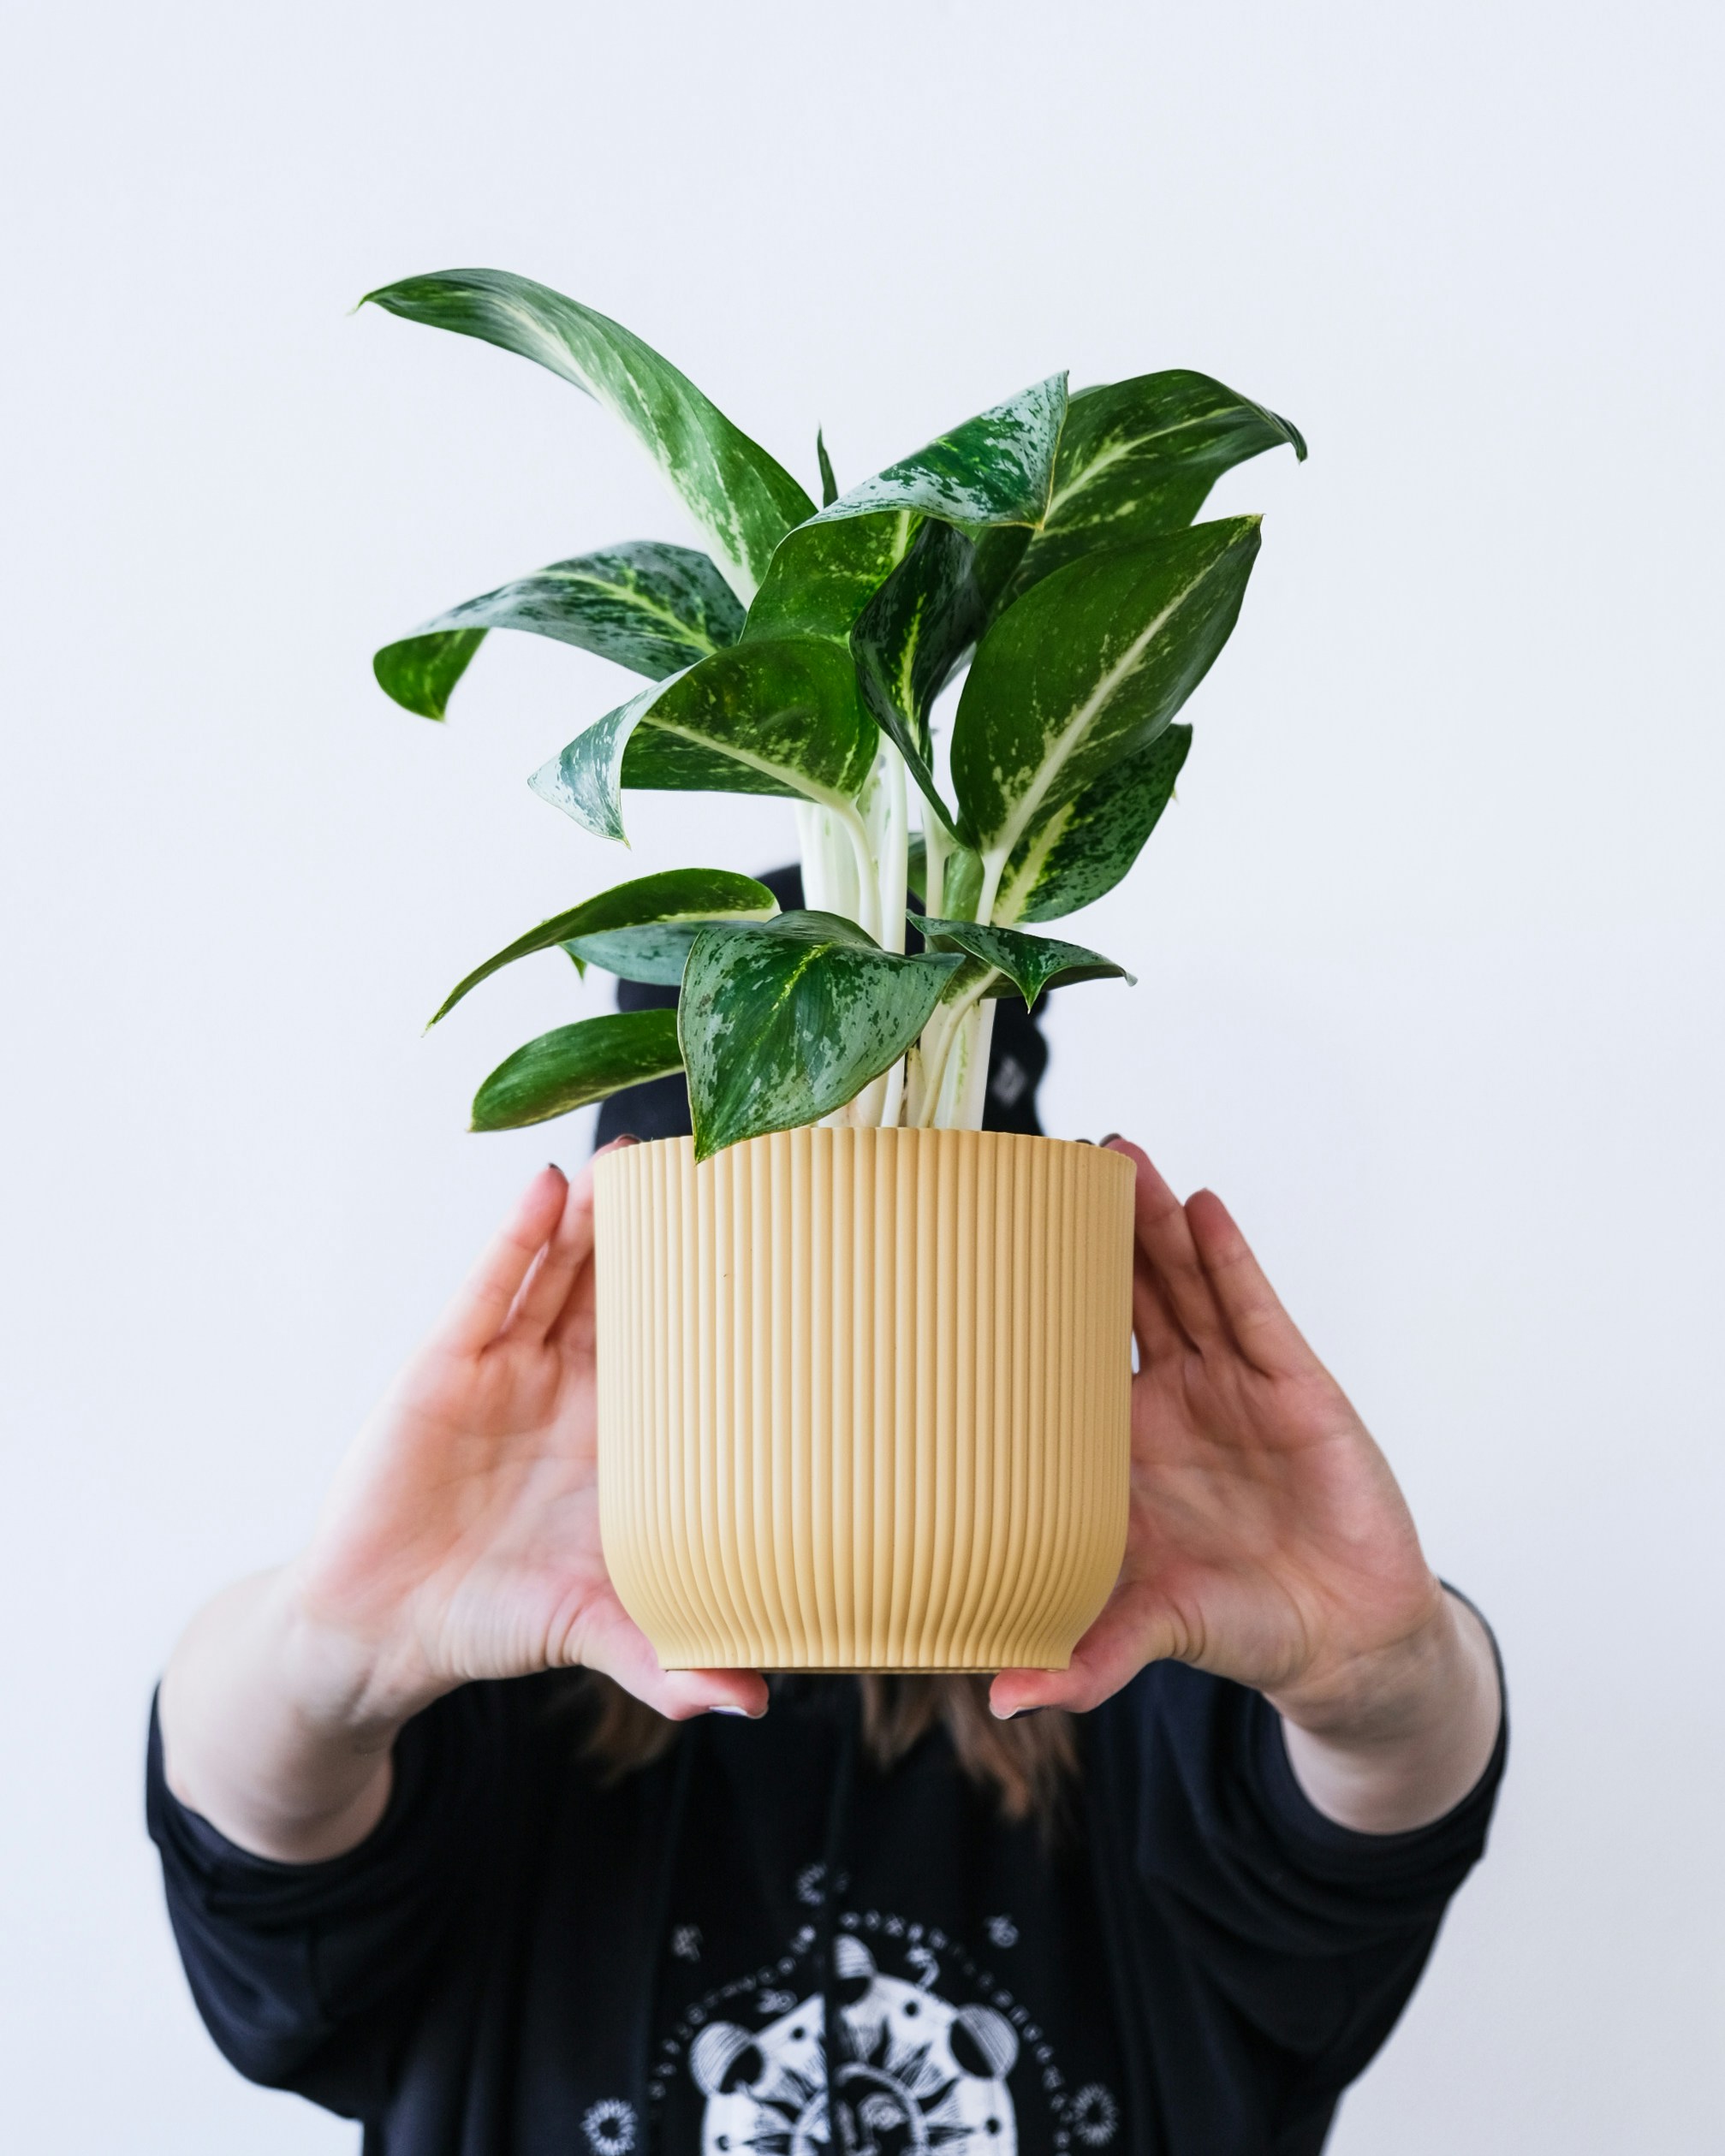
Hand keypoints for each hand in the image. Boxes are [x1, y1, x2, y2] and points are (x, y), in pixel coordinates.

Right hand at [161, 1149, 763, 1862]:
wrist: (381, 1632)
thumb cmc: (499, 1619)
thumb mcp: (592, 1631)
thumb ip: (663, 1659)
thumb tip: (751, 1701)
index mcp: (627, 1437)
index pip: (694, 1350)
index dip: (734, 1300)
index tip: (796, 1246)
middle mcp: (573, 1387)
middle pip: (636, 1288)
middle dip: (678, 1229)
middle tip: (735, 1165)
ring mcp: (509, 1367)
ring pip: (567, 1270)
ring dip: (604, 1211)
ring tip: (648, 1154)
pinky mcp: (445, 1364)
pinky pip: (489, 1287)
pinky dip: (517, 1235)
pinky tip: (548, 1187)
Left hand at [990, 1140, 1498, 1828]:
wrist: (1344, 1639)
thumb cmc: (1236, 1625)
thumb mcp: (1152, 1632)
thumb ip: (1088, 1659)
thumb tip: (1007, 1699)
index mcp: (1111, 1449)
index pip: (1053, 1357)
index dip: (1020, 1304)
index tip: (971, 1248)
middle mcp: (1164, 1403)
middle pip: (1117, 1296)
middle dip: (1084, 1231)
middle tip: (1041, 1163)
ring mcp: (1229, 1386)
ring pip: (1181, 1284)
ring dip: (1149, 1221)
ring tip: (1114, 1155)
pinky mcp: (1294, 1387)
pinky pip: (1255, 1309)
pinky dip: (1228, 1258)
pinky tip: (1200, 1208)